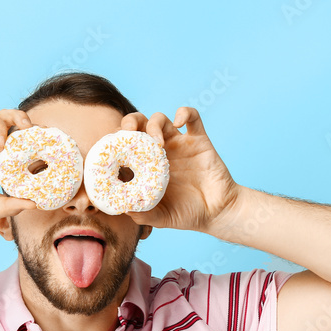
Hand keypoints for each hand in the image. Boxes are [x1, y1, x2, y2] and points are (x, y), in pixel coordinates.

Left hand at [119, 107, 241, 232]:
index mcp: (146, 166)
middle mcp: (159, 152)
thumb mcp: (162, 218)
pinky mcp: (198, 140)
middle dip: (129, 123)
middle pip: (138, 126)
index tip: (112, 149)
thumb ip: (144, 214)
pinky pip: (192, 117)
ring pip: (160, 119)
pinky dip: (184, 113)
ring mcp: (178, 144)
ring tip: (157, 142)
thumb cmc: (188, 215)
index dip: (116, 143)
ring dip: (153, 124)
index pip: (125, 147)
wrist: (217, 212)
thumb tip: (124, 209)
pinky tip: (178, 122)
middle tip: (129, 133)